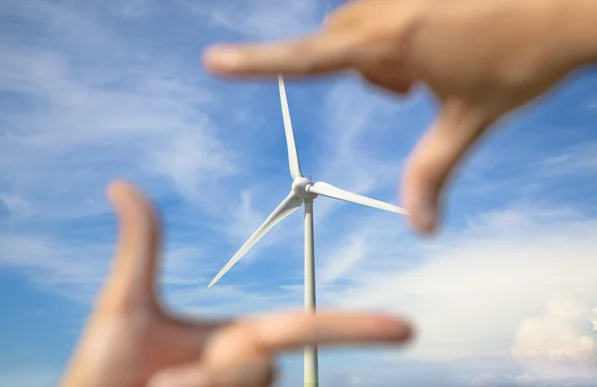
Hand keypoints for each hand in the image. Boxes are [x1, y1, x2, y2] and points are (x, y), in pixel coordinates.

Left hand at [60, 181, 411, 386]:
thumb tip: (121, 185)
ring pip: (246, 385)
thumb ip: (140, 248)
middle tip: (162, 378)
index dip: (358, 327)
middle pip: (263, 368)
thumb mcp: (124, 305)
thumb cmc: (106, 371)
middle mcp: (248, 372)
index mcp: (239, 339)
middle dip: (211, 372)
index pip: (307, 328)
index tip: (407, 328)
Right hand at [202, 0, 596, 234]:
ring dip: (378, 51)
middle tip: (409, 90)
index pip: (308, 58)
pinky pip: (380, 4)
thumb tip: (422, 229)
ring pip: (357, 23)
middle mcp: (387, 7)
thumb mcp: (470, 120)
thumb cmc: (524, 60)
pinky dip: (393, 27)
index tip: (213, 61)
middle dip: (358, 73)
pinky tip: (439, 34)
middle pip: (333, 42)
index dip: (255, 64)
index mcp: (392, 43)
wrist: (573, 5)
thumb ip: (434, 174)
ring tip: (430, 63)